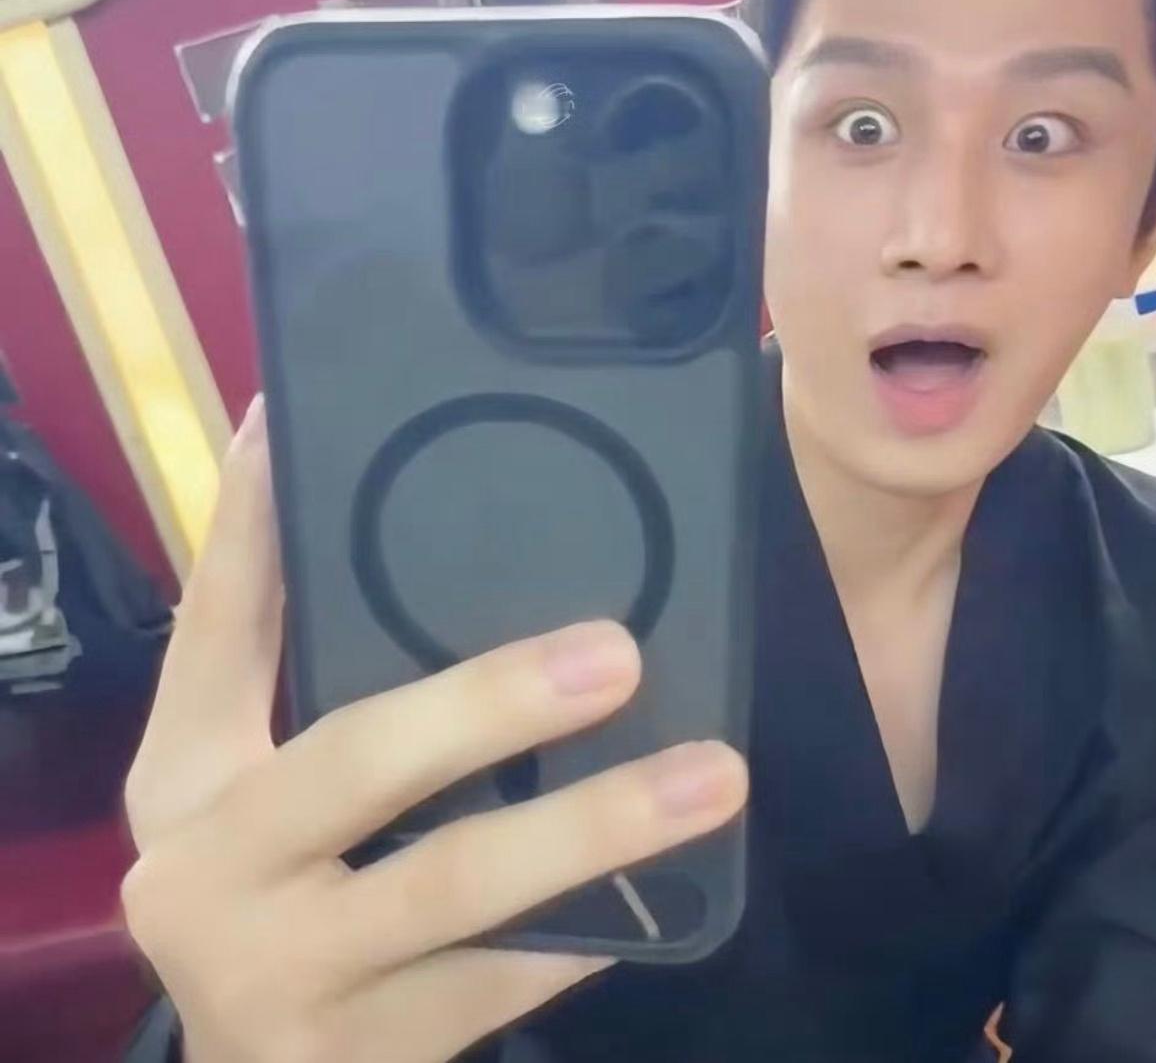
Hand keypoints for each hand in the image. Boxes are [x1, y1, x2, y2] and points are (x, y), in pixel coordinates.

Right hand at [121, 399, 747, 1062]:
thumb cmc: (272, 901)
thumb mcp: (267, 798)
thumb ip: (320, 689)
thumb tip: (415, 538)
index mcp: (182, 777)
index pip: (215, 625)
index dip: (252, 522)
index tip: (294, 418)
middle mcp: (204, 870)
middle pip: (355, 758)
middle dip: (489, 701)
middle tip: (620, 653)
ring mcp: (276, 976)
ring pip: (453, 884)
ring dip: (591, 827)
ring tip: (712, 777)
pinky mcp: (354, 1061)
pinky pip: (497, 983)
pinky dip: (584, 931)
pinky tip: (665, 892)